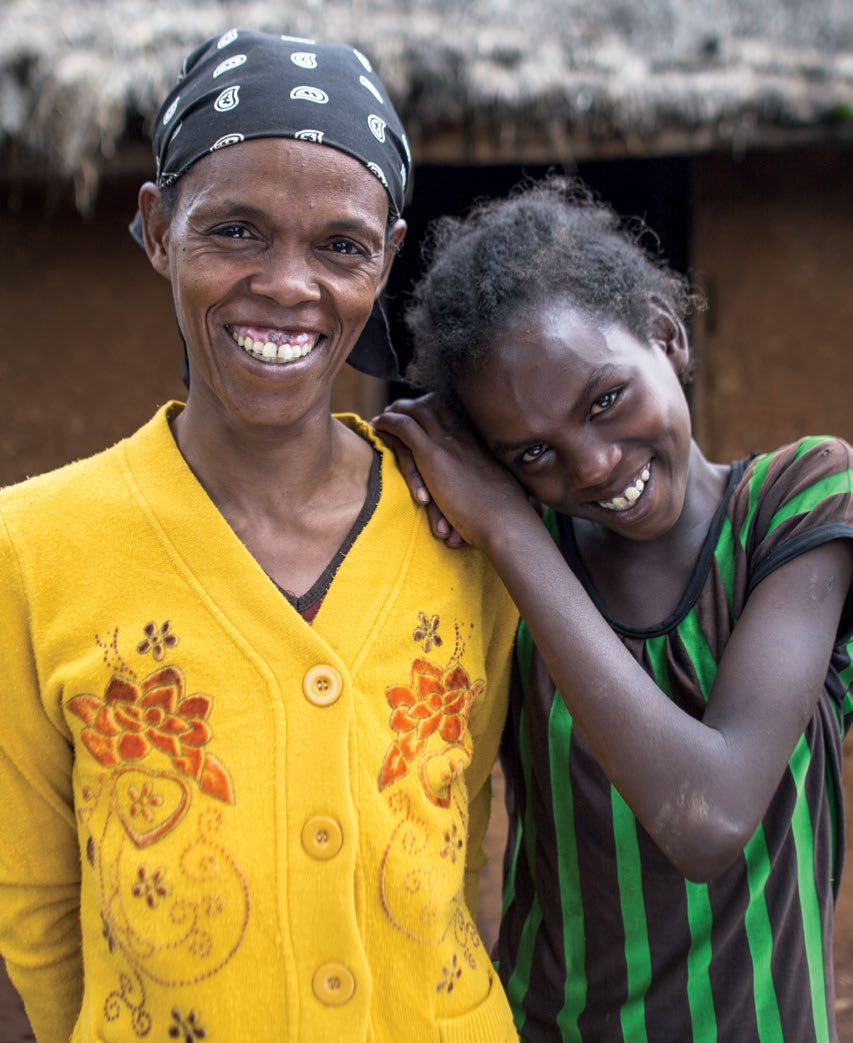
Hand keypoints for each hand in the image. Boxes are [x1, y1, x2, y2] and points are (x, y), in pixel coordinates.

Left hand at [374, 394, 531, 549]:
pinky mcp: (433, 455)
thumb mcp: (500, 486)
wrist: (505, 522)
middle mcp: (466, 434)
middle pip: (435, 404)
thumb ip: (488, 478)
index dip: (436, 407)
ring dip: (396, 411)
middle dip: (414, 405)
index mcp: (482, 439)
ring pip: (416, 411)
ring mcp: (450, 442)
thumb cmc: (506, 514)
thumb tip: (481, 487)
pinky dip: (388, 423)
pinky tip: (377, 425)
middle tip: (397, 411)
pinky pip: (404, 427)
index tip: (424, 411)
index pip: (455, 410)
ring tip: (383, 418)